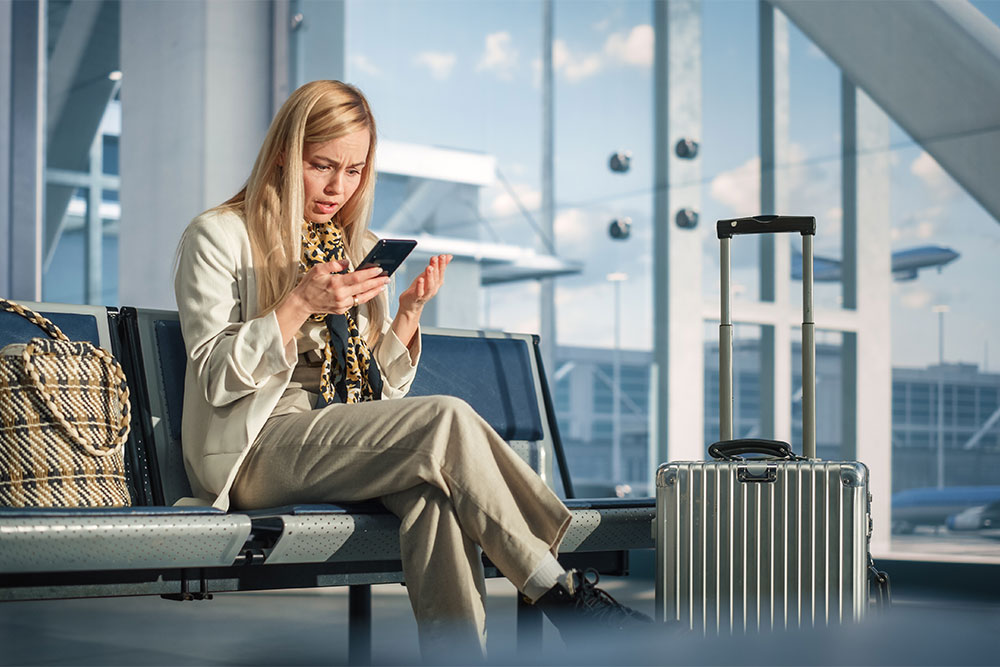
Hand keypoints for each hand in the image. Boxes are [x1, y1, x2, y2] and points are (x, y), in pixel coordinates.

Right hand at [275, 259, 389, 343]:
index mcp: (335, 283)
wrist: (302, 303)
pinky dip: (364, 297)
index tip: (379, 270)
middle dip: (377, 283)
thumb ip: (333, 264)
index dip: (370, 274)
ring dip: (374, 291)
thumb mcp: (318, 269)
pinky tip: (370, 291)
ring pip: (362, 297)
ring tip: (383, 285)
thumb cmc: (309, 284)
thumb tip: (347, 262)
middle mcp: (341, 295)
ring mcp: (342, 304)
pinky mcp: (342, 310)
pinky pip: (356, 302)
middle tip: (387, 278)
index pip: (357, 278)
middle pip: (363, 288)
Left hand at [398, 255, 452, 314]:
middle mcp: (433, 289)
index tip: (442, 256)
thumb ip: (439, 266)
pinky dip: (420, 286)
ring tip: (429, 267)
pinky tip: (420, 279)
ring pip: (430, 286)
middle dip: (436, 267)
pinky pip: (419, 292)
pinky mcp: (416, 297)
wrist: (410, 304)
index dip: (442, 264)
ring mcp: (425, 294)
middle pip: (436, 278)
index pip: (441, 272)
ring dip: (430, 276)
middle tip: (435, 258)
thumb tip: (449, 256)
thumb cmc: (420, 288)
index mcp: (437, 283)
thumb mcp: (429, 275)